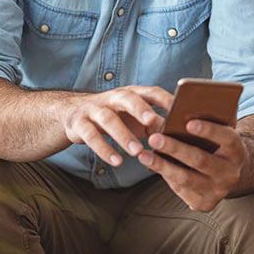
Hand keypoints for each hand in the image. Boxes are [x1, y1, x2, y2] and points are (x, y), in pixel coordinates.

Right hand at [58, 86, 173, 166]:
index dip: (165, 99)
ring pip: (108, 119)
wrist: (72, 114)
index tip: (180, 109)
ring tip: (137, 151)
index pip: (150, 91)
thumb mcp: (134, 117)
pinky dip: (104, 149)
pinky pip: (91, 136)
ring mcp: (94, 109)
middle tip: (152, 122)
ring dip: (123, 135)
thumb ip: (154, 123)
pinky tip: (117, 161)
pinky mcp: (79, 124)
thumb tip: (180, 135)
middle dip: (140, 108)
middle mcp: (112, 97)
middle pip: (127, 98)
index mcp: (130, 94)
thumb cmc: (114, 117)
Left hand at [137, 119, 246, 211]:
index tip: (189, 122)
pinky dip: (164, 176)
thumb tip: (185, 104)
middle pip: (201, 160)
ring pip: (186, 178)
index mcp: (237, 150)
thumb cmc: (217, 143)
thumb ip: (210, 118)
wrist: (227, 172)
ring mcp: (217, 191)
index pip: (226, 139)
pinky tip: (150, 165)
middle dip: (176, 149)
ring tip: (143, 154)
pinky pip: (180, 189)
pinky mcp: (204, 203)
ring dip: (162, 166)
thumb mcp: (219, 130)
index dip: (209, 130)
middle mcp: (230, 173)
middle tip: (154, 138)